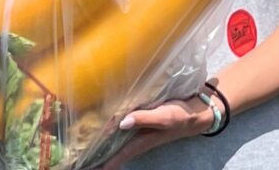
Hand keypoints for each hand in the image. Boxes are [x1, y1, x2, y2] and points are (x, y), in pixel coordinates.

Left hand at [93, 96, 214, 169]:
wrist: (196, 113)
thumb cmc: (180, 117)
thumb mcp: (163, 117)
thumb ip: (144, 119)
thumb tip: (122, 123)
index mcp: (141, 142)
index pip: (118, 156)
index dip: (104, 165)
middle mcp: (137, 139)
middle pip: (115, 153)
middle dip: (99, 158)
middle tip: (81, 161)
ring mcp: (140, 132)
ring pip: (117, 143)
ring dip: (104, 146)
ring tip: (87, 148)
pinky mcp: (141, 123)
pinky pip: (122, 130)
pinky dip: (112, 131)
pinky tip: (103, 127)